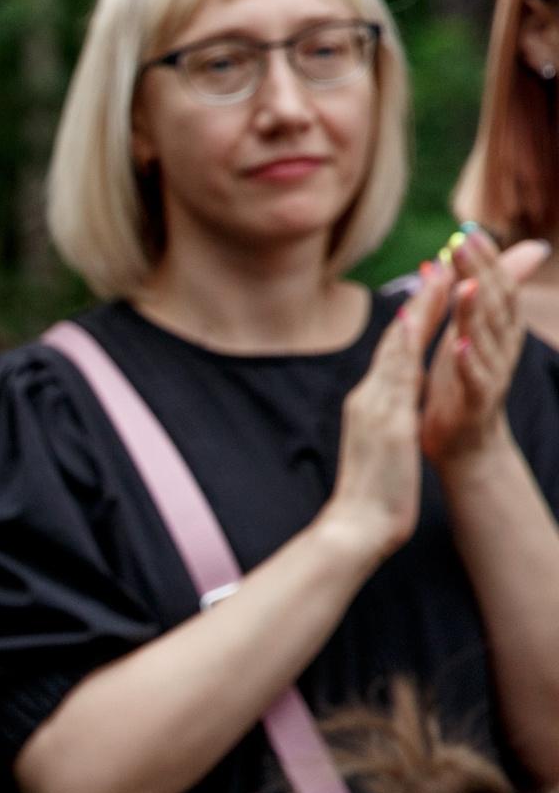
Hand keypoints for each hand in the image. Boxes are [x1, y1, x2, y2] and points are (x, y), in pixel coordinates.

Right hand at [320, 286, 427, 564]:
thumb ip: (386, 419)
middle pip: (396, 342)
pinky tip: (412, 323)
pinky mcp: (386, 425)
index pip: (395, 353)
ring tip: (436, 277)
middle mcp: (370, 399)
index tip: (432, 286)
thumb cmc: (371, 494)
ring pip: (397, 351)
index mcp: (372, 404)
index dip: (414, 318)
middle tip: (439, 263)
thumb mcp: (380, 447)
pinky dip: (403, 348)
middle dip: (420, 302)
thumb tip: (394, 403)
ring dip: (417, 312)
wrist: (354, 528)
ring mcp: (375, 410)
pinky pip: (396, 380)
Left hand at [419, 232, 549, 468]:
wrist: (467, 443)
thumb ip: (493, 292)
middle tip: (462, 243)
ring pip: (485, 338)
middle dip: (480, 272)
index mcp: (499, 329)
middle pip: (494, 304)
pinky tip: (458, 345)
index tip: (468, 231)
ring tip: (467, 284)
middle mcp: (500, 347)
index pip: (497, 286)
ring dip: (475, 310)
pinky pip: (474, 380)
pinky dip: (467, 361)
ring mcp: (490, 374)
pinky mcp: (475, 402)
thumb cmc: (466, 380)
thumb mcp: (479, 330)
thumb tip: (530, 249)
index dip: (486, 259)